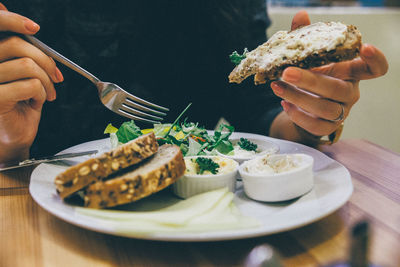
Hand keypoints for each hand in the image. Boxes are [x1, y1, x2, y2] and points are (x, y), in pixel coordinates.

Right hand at [0, 3, 63, 165]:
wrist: (15, 135)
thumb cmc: (20, 104)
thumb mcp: (25, 75)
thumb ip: (25, 54)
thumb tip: (30, 28)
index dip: (12, 20)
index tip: (34, 28)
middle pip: (17, 45)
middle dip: (46, 61)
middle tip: (57, 78)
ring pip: (28, 65)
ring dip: (47, 82)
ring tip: (47, 95)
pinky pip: (30, 85)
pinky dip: (41, 94)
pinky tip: (36, 103)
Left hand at [269, 10, 387, 144]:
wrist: (299, 107)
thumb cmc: (309, 77)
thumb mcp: (308, 57)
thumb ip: (305, 37)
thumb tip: (301, 15)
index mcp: (350, 73)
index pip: (375, 69)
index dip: (375, 59)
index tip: (364, 47)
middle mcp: (349, 93)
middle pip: (337, 89)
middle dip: (310, 80)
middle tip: (286, 71)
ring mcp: (340, 112)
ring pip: (324, 108)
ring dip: (298, 97)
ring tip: (276, 86)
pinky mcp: (326, 127)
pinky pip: (315, 125)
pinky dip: (297, 115)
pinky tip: (284, 103)